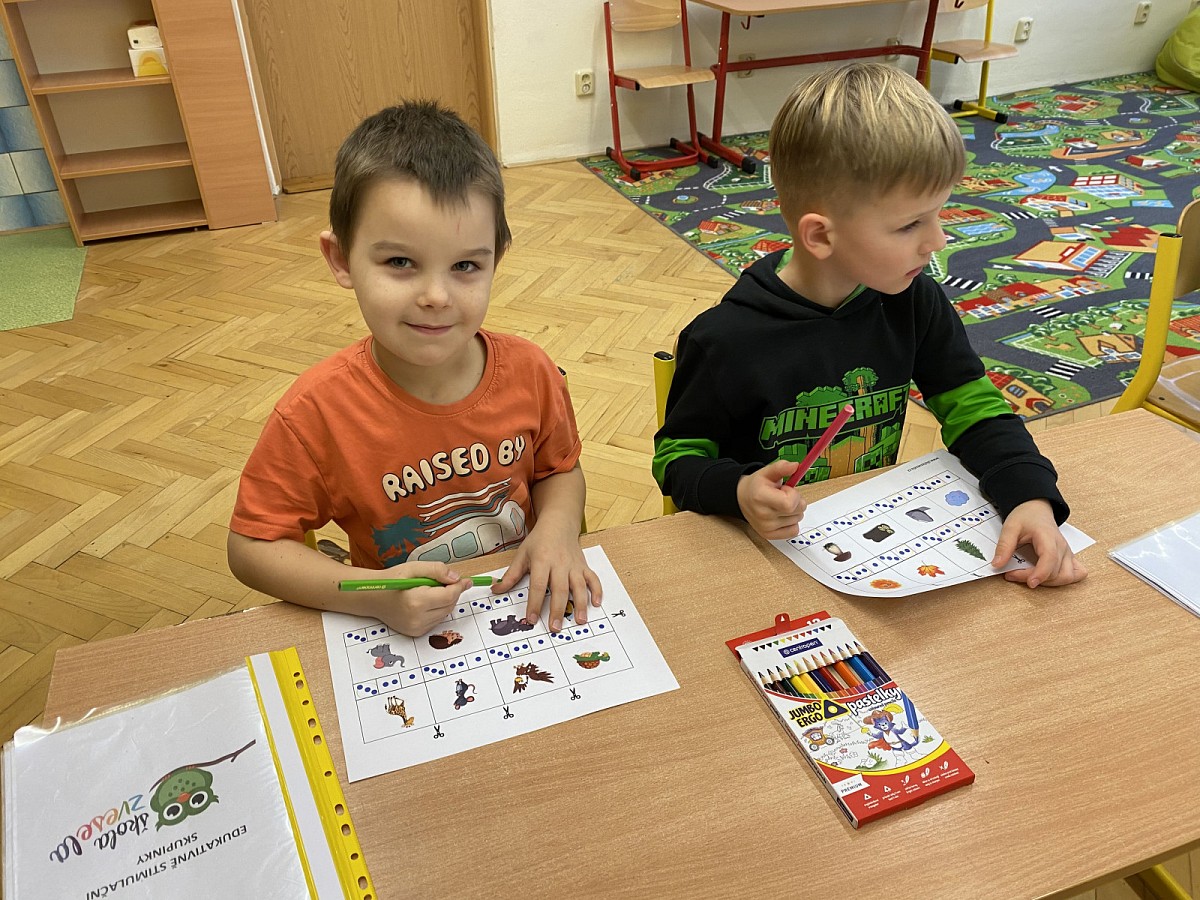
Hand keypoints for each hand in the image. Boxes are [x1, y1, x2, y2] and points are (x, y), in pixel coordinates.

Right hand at [359, 562, 473, 636]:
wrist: (373, 598)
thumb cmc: (392, 581)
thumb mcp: (414, 568)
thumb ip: (437, 570)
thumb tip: (456, 578)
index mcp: (417, 601)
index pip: (449, 596)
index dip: (459, 586)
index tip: (465, 580)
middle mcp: (417, 618)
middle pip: (450, 606)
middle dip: (452, 593)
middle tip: (444, 581)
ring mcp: (416, 628)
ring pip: (445, 614)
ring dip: (445, 602)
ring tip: (430, 591)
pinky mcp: (416, 633)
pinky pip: (436, 620)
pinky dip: (437, 610)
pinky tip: (425, 602)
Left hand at [491, 525, 601, 632]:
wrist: (559, 523)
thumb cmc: (539, 540)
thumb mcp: (522, 555)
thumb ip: (511, 575)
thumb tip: (495, 590)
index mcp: (542, 561)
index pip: (538, 585)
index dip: (534, 603)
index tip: (531, 619)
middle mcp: (560, 564)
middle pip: (559, 589)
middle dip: (557, 610)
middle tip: (555, 628)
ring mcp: (574, 566)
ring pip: (579, 586)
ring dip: (580, 604)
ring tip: (580, 621)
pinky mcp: (584, 566)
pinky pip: (593, 579)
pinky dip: (597, 590)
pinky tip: (596, 603)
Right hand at [736, 459, 807, 540]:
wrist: (742, 499)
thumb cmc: (756, 486)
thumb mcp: (767, 472)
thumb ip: (782, 467)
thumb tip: (795, 466)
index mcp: (761, 497)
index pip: (790, 503)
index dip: (794, 495)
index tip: (786, 489)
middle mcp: (763, 514)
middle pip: (798, 511)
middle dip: (796, 501)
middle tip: (783, 496)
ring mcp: (766, 527)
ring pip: (797, 520)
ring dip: (793, 511)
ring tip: (780, 505)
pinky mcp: (769, 535)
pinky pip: (793, 531)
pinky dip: (791, 523)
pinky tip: (782, 515)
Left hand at [992, 499, 1087, 587]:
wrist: (1036, 509)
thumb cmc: (1026, 517)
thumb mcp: (1010, 527)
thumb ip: (1004, 546)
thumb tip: (997, 565)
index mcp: (1048, 537)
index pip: (1050, 559)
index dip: (1041, 573)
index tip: (1030, 583)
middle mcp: (1062, 546)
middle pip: (1056, 572)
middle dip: (1034, 578)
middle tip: (1012, 574)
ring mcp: (1067, 553)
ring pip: (1066, 576)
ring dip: (1049, 582)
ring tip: (1029, 577)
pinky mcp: (1069, 558)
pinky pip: (1077, 574)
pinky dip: (1065, 580)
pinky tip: (1051, 579)